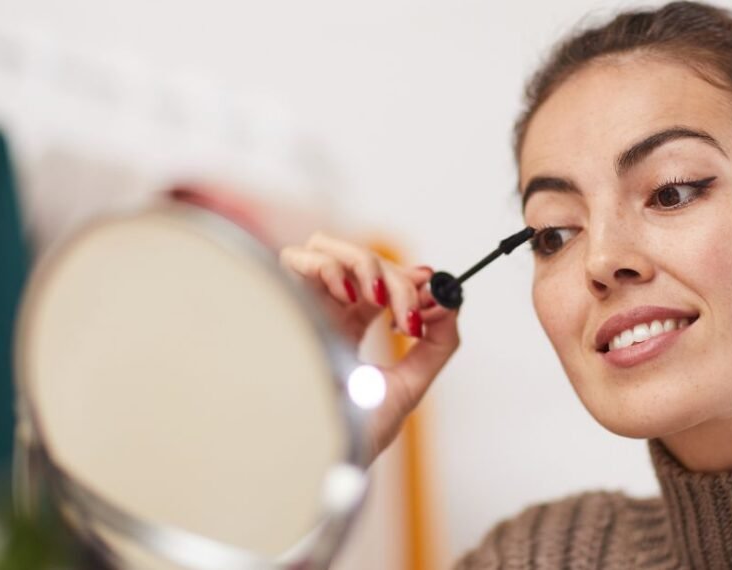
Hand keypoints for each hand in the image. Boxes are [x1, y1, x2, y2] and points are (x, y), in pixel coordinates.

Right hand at [280, 232, 459, 456]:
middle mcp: (323, 313)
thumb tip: (450, 303)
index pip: (378, 280)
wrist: (321, 456)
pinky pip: (296, 257)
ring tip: (378, 299)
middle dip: (396, 278)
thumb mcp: (409, 386)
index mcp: (349, 328)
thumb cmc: (353, 432)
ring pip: (328, 247)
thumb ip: (436, 346)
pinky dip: (328, 264)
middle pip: (361, 261)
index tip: (431, 289)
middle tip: (409, 312)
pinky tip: (348, 295)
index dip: (406, 277)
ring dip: (364, 263)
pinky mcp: (281, 306)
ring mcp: (301, 307)